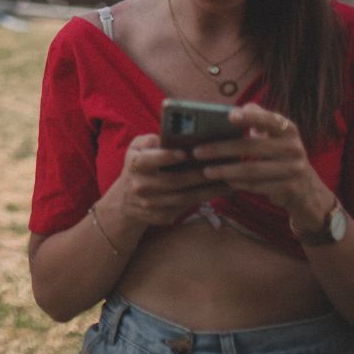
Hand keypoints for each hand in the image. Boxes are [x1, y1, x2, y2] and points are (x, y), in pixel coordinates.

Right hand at [112, 133, 232, 227]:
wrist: (125, 201)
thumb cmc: (139, 166)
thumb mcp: (136, 149)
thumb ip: (148, 141)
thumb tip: (166, 136)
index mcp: (135, 165)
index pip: (148, 160)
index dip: (165, 157)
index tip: (184, 153)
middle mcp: (141, 186)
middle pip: (173, 182)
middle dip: (199, 175)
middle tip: (221, 168)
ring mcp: (151, 204)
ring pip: (184, 198)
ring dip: (208, 191)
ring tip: (228, 182)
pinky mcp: (162, 216)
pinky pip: (186, 208)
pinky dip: (204, 200)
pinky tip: (219, 192)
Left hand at [198, 104, 331, 226]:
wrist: (306, 188)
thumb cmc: (280, 155)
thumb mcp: (274, 135)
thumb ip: (258, 119)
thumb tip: (237, 108)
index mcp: (288, 129)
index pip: (269, 120)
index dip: (251, 117)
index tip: (230, 116)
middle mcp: (294, 148)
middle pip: (252, 147)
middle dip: (222, 149)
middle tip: (197, 152)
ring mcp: (294, 169)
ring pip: (253, 170)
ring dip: (226, 170)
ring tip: (206, 171)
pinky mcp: (290, 188)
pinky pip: (258, 186)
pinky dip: (239, 184)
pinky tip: (224, 182)